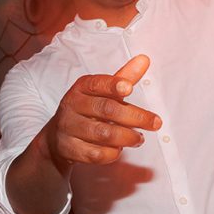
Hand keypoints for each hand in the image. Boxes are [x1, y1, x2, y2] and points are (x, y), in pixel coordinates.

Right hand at [44, 54, 161, 166]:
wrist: (57, 138)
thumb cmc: (87, 110)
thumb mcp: (102, 93)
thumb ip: (123, 77)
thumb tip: (144, 59)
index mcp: (81, 88)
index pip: (96, 83)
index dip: (113, 85)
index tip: (129, 88)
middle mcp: (72, 105)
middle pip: (106, 110)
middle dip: (134, 117)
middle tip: (155, 123)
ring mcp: (68, 128)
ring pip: (103, 134)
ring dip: (127, 137)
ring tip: (139, 138)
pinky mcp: (69, 149)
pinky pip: (96, 154)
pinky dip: (112, 153)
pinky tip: (119, 149)